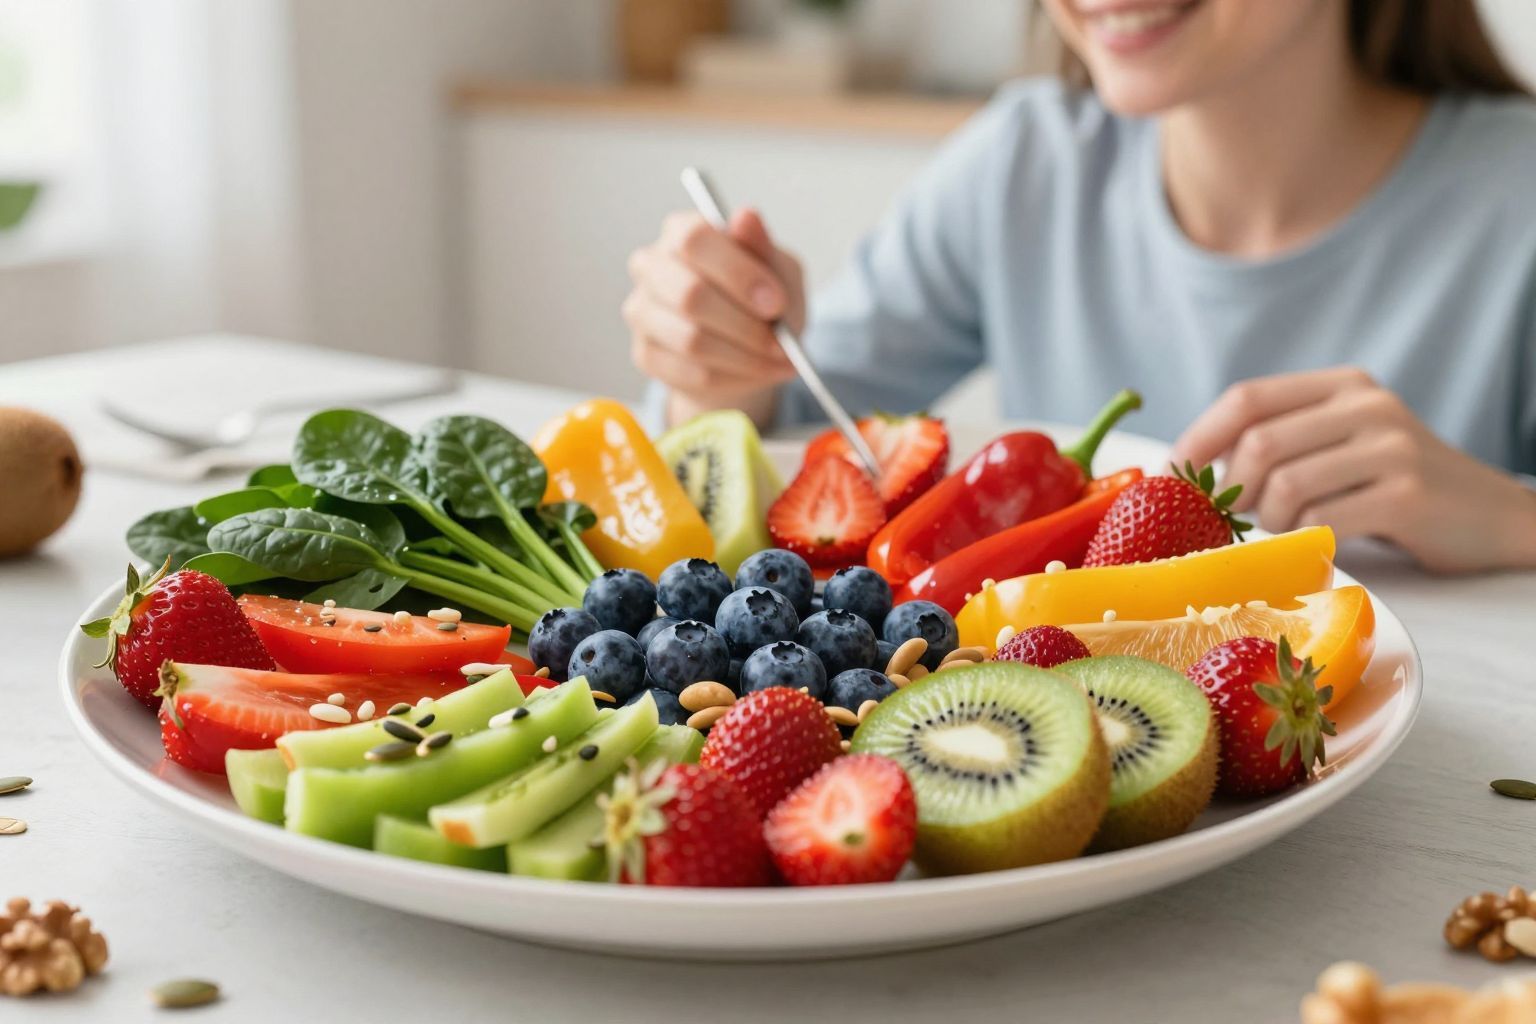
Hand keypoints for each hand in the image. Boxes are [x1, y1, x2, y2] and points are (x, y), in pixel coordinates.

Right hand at [624, 209, 803, 425]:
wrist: (746, 350)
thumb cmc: (761, 300)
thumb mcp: (778, 271)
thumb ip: (763, 248)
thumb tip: (746, 217)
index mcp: (682, 232)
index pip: (696, 240)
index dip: (738, 274)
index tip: (776, 304)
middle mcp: (652, 266)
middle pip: (688, 294)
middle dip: (744, 324)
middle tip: (780, 343)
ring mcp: (642, 311)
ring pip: (691, 340)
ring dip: (744, 357)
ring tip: (778, 361)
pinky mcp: (645, 353)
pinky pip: (690, 372)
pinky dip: (733, 377)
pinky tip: (756, 372)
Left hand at [1173, 367, 1535, 571]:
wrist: (1493, 517)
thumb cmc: (1396, 489)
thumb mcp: (1342, 446)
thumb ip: (1284, 443)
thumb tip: (1190, 470)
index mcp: (1340, 386)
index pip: (1246, 399)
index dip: (1199, 439)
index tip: (1174, 477)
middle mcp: (1365, 405)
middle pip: (1258, 443)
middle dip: (1231, 490)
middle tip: (1235, 517)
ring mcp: (1389, 447)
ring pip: (1284, 486)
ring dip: (1270, 521)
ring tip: (1286, 530)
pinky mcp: (1406, 494)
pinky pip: (1322, 519)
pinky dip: (1304, 539)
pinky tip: (1316, 543)